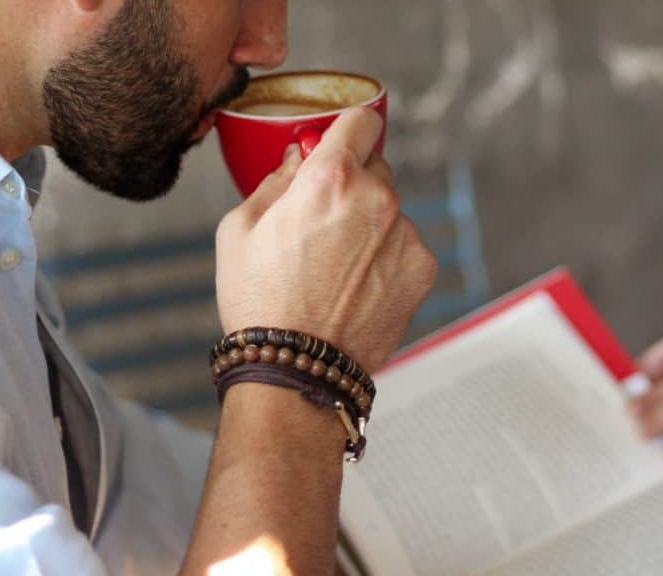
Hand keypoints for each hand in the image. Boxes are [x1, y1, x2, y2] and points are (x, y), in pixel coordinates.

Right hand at [215, 108, 437, 371]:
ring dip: (370, 226)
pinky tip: (357, 287)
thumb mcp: (239, 229)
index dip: (348, 128)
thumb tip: (298, 158)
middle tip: (323, 222)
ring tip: (335, 269)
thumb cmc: (260, 302)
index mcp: (330, 178)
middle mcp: (377, 198)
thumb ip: (275, 180)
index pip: (361, 119)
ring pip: (390, 212)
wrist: (298, 369)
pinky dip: (386, 259)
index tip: (341, 141)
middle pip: (375, 167)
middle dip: (353, 184)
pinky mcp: (422, 267)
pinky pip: (405, 246)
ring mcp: (406, 234)